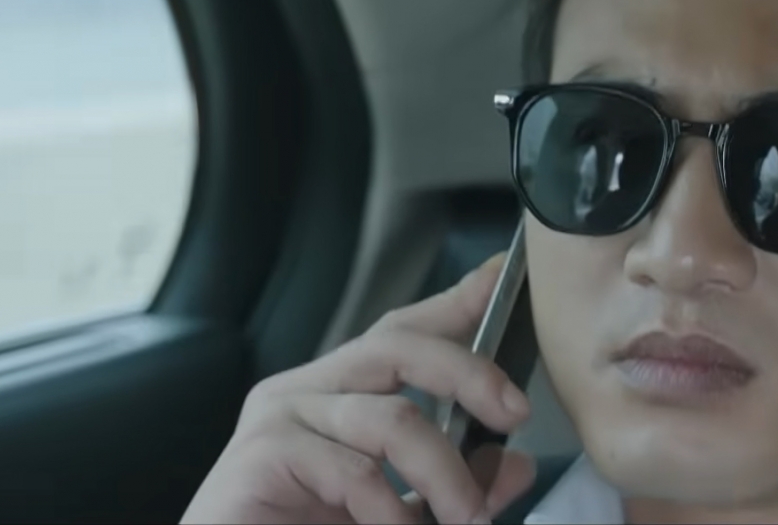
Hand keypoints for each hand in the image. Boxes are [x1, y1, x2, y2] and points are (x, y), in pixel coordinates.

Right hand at [181, 254, 536, 523]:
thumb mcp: (396, 511)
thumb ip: (449, 485)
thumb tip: (513, 465)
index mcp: (335, 395)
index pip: (400, 332)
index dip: (453, 303)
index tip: (499, 277)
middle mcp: (304, 390)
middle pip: (398, 345)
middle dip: (468, 373)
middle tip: (515, 413)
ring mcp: (280, 416)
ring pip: (392, 419)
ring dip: (445, 475)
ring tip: (469, 519)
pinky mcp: (263, 453)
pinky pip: (354, 471)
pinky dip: (391, 511)